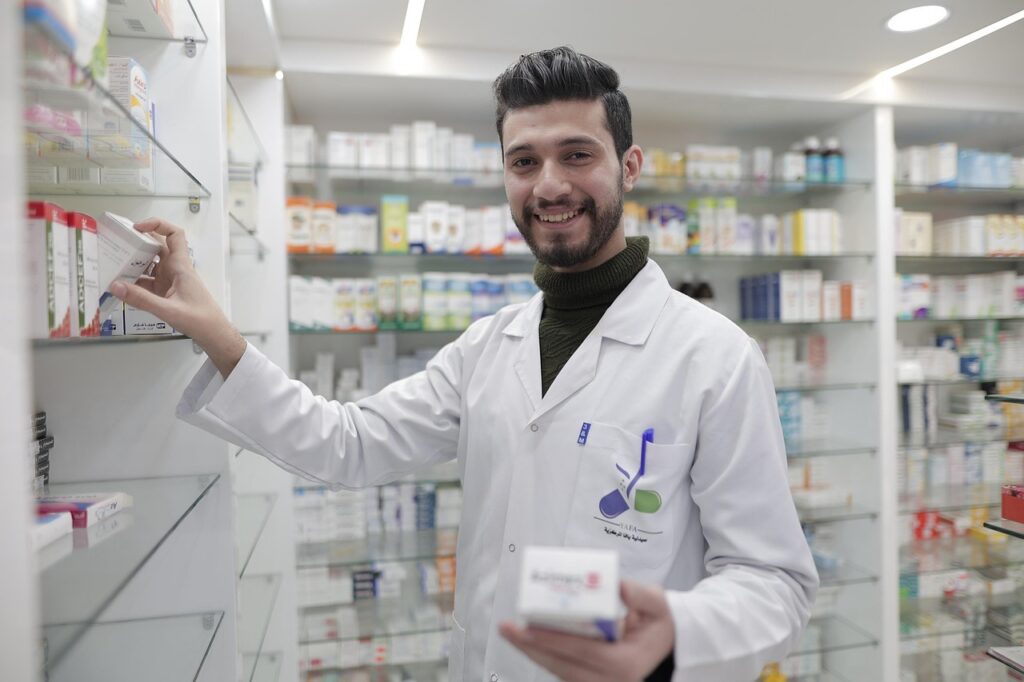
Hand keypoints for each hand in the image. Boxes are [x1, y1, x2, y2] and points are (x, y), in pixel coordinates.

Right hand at [109, 218, 245, 376]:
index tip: (137, 227)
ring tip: (112, 263)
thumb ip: (141, 299)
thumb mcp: (168, 310)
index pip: (174, 234)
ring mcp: (170, 280)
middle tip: (115, 243)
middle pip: (156, 247)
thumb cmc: (200, 319)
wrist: (213, 334)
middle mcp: (175, 269)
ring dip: (133, 263)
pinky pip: (147, 280)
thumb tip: (115, 286)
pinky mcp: (166, 292)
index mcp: (181, 266)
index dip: (157, 224)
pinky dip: (135, 281)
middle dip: (137, 243)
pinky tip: (121, 286)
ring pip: (149, 264)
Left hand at [500, 579, 674, 681]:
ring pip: (559, 670)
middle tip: (507, 629)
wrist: (667, 642)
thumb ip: (642, 595)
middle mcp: (612, 680)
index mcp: (626, 663)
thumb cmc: (659, 621)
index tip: (528, 628)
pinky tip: (528, 640)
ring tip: (511, 633)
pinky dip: (545, 655)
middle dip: (531, 647)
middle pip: (563, 665)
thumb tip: (620, 587)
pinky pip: (564, 670)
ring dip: (534, 652)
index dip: (553, 640)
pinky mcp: (593, 681)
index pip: (582, 651)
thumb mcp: (658, 603)